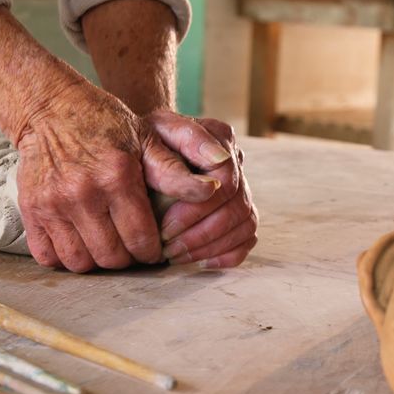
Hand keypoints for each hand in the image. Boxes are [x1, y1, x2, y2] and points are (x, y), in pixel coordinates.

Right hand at [12, 82, 222, 271]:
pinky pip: (49, 256)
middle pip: (112, 257)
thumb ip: (176, 169)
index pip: (141, 239)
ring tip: (106, 245)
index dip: (152, 251)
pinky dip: (64, 257)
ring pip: (81, 262)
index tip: (153, 247)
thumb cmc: (105, 123)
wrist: (50, 108)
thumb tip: (213, 189)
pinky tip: (78, 243)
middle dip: (127, 259)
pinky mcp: (31, 210)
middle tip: (131, 248)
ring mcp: (53, 204)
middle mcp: (83, 193)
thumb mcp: (147, 138)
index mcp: (117, 177)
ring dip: (96, 261)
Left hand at [147, 114, 258, 268]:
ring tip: (178, 256)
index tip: (166, 228)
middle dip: (201, 234)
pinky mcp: (239, 210)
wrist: (146, 142)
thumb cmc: (147, 139)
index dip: (198, 210)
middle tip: (169, 249)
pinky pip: (247, 238)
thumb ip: (185, 140)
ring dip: (211, 247)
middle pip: (238, 208)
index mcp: (220, 138)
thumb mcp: (155, 132)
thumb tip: (218, 160)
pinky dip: (227, 254)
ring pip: (246, 225)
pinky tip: (200, 262)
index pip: (225, 182)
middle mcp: (237, 162)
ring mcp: (242, 187)